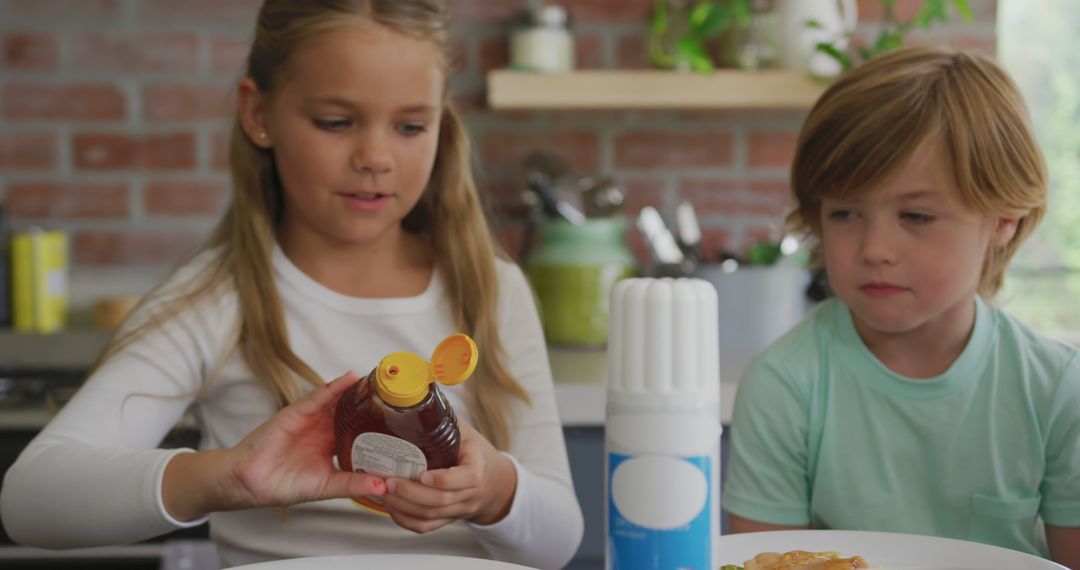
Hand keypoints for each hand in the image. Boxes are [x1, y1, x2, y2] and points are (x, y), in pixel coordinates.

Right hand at [223, 371, 386, 508]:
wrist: (250, 483)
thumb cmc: (284, 485)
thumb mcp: (327, 486)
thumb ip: (354, 483)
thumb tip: (384, 486)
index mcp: (334, 446)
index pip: (362, 432)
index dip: (382, 425)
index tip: (407, 422)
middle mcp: (326, 430)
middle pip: (354, 412)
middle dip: (374, 403)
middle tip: (400, 393)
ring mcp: (312, 419)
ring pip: (340, 400)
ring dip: (358, 390)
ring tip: (381, 380)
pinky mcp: (297, 412)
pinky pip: (318, 397)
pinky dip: (334, 388)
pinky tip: (350, 379)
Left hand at [381, 421, 517, 532]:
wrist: (493, 479)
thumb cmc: (473, 450)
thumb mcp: (465, 430)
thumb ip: (442, 419)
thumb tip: (411, 396)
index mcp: (478, 466)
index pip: (469, 477)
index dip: (445, 479)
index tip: (423, 474)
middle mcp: (470, 493)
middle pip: (442, 501)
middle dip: (411, 493)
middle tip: (387, 481)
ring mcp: (459, 509)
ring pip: (430, 516)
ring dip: (403, 506)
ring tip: (381, 492)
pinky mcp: (447, 519)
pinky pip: (426, 527)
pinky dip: (405, 520)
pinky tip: (390, 507)